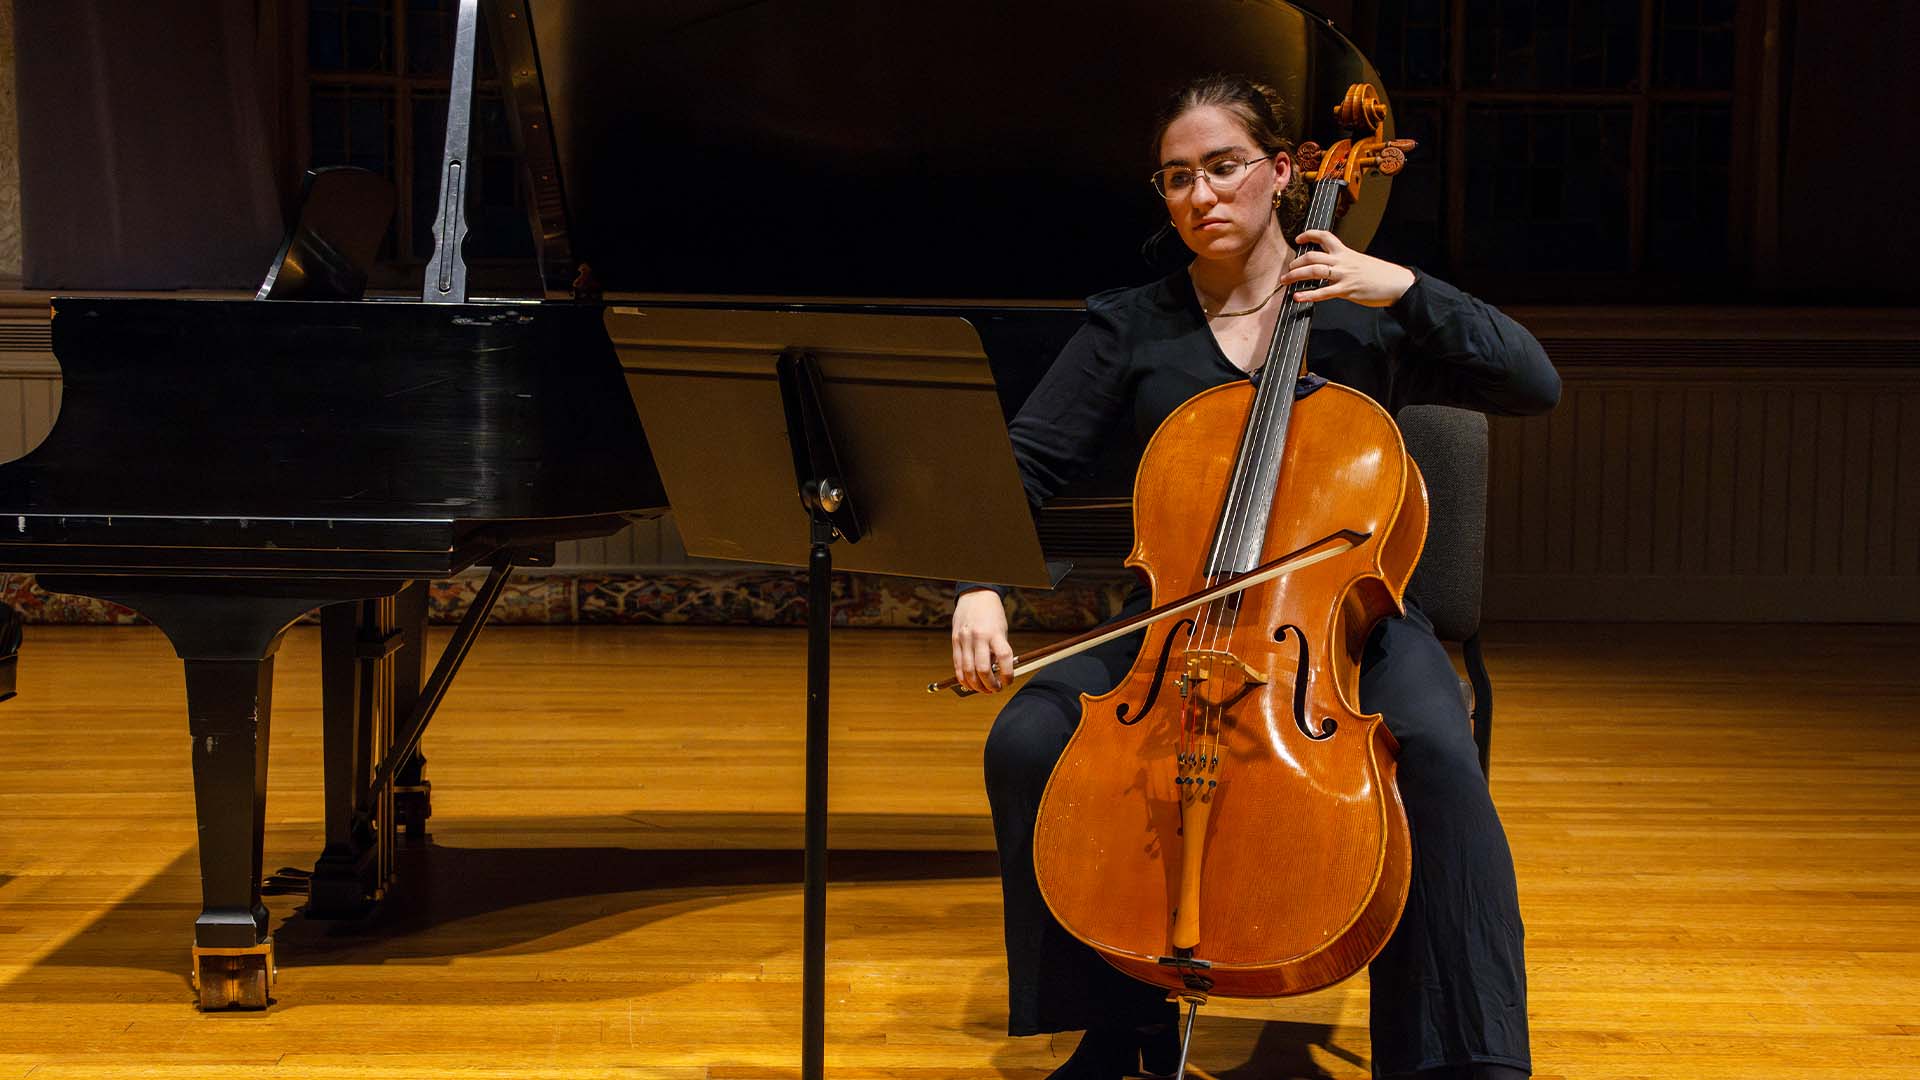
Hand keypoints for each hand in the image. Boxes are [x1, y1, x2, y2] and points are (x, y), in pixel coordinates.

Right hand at [952, 589, 1014, 693]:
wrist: (975, 595)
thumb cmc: (992, 615)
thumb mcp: (1001, 630)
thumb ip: (999, 651)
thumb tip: (997, 674)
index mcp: (995, 633)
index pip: (1004, 658)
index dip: (1007, 675)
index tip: (1008, 682)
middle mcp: (979, 636)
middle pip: (983, 669)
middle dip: (989, 685)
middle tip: (995, 689)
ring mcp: (964, 639)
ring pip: (968, 671)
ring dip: (976, 686)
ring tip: (983, 689)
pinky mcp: (955, 641)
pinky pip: (957, 665)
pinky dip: (962, 678)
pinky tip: (969, 684)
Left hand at [1280, 229, 1415, 306]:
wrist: (1397, 283)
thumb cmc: (1381, 274)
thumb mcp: (1361, 262)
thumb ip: (1345, 262)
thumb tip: (1332, 266)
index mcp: (1346, 252)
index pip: (1325, 236)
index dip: (1309, 235)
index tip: (1299, 239)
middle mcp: (1343, 261)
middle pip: (1313, 256)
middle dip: (1296, 262)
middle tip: (1288, 269)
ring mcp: (1344, 275)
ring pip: (1314, 271)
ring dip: (1296, 276)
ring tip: (1286, 281)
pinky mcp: (1347, 290)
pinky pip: (1323, 292)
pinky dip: (1308, 295)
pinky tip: (1298, 297)